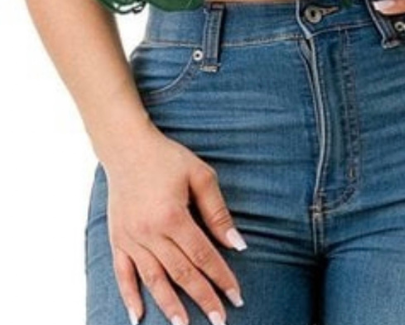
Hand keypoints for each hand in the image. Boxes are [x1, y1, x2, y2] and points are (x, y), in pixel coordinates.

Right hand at [102, 124, 245, 324]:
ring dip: (170, 305)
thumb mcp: (200, 175)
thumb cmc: (168, 158)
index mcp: (173, 216)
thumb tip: (237, 244)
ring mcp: (130, 238)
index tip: (237, 297)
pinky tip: (138, 317)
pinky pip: (122, 274)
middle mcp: (150, 233)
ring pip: (153, 279)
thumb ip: (217, 212)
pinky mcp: (117, 239)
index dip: (221, 278)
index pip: (203, 256)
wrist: (126, 147)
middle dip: (203, 298)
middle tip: (220, 320)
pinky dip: (129, 296)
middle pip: (181, 273)